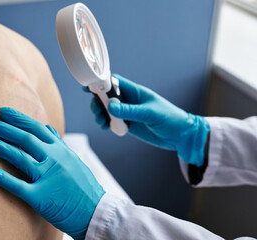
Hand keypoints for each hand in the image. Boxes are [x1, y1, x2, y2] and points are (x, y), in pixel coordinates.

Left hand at [0, 107, 104, 239]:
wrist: (95, 212)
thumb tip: (47, 127)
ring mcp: (49, 177)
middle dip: (5, 129)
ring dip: (1, 147)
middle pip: (26, 139)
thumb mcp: (74, 160)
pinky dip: (2, 178)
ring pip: (20, 157)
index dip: (19, 119)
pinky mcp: (42, 197)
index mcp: (62, 150)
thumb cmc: (83, 186)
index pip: (37, 128)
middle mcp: (55, 160)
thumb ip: (59, 144)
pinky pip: (18, 185)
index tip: (3, 112)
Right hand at [89, 74, 209, 165]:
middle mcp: (129, 101)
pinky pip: (112, 122)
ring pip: (107, 110)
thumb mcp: (150, 114)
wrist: (180, 136)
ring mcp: (127, 113)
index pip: (114, 82)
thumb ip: (130, 111)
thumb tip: (111, 107)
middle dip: (97, 102)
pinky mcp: (128, 124)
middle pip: (106, 97)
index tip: (88, 85)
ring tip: (101, 121)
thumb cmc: (170, 118)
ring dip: (100, 114)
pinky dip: (106, 124)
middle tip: (97, 110)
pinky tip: (107, 127)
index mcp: (135, 92)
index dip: (100, 82)